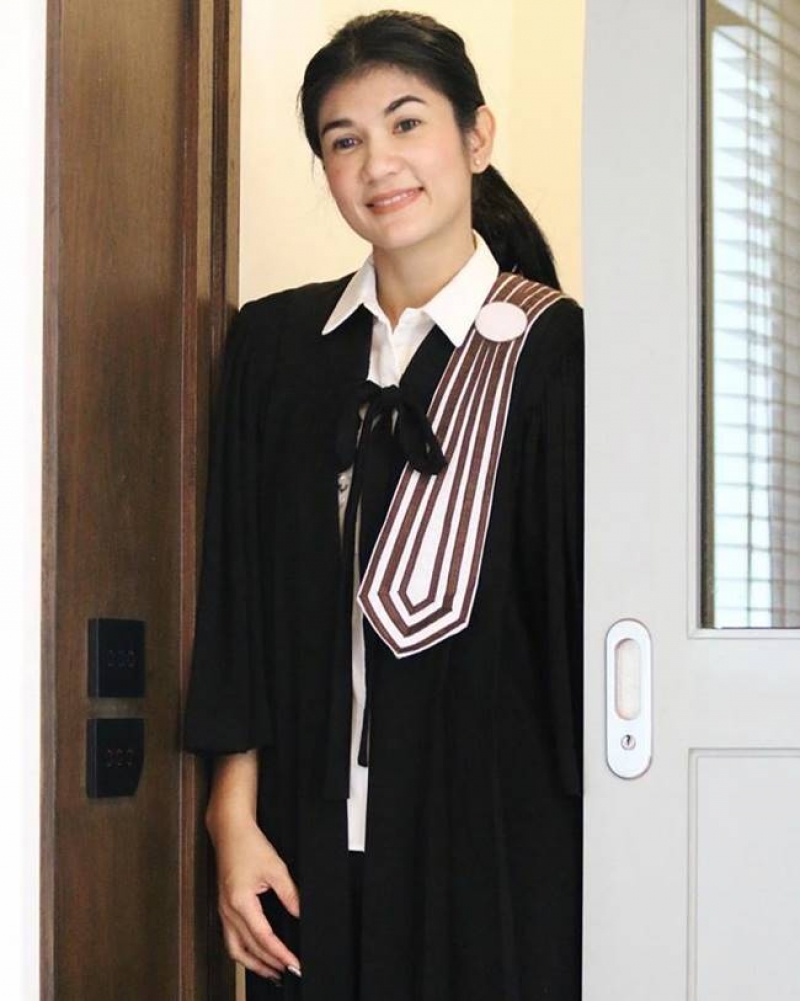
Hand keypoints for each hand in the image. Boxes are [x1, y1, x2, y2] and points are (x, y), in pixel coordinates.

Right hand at [213, 817, 301, 981]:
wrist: (230, 830)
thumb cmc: (248, 844)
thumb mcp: (275, 868)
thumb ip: (289, 894)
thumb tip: (299, 913)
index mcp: (240, 902)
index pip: (263, 937)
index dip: (280, 953)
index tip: (294, 963)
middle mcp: (228, 910)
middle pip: (248, 948)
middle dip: (268, 964)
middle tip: (287, 971)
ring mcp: (223, 910)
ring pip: (235, 948)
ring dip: (253, 963)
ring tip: (271, 971)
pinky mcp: (224, 907)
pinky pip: (231, 938)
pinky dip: (244, 951)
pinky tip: (255, 953)